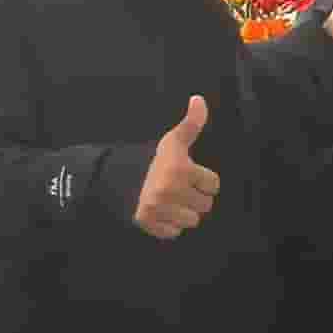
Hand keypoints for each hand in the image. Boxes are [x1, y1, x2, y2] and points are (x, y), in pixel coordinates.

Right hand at [134, 94, 220, 237]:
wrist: (118, 179)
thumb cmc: (153, 161)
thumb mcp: (173, 141)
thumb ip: (192, 124)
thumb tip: (199, 99)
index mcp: (180, 169)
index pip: (214, 185)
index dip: (203, 180)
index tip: (188, 176)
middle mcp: (170, 190)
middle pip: (205, 206)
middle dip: (194, 198)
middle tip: (178, 189)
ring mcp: (158, 208)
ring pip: (192, 221)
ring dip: (183, 213)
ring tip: (170, 201)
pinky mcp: (148, 223)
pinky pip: (174, 233)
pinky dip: (169, 226)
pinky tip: (161, 213)